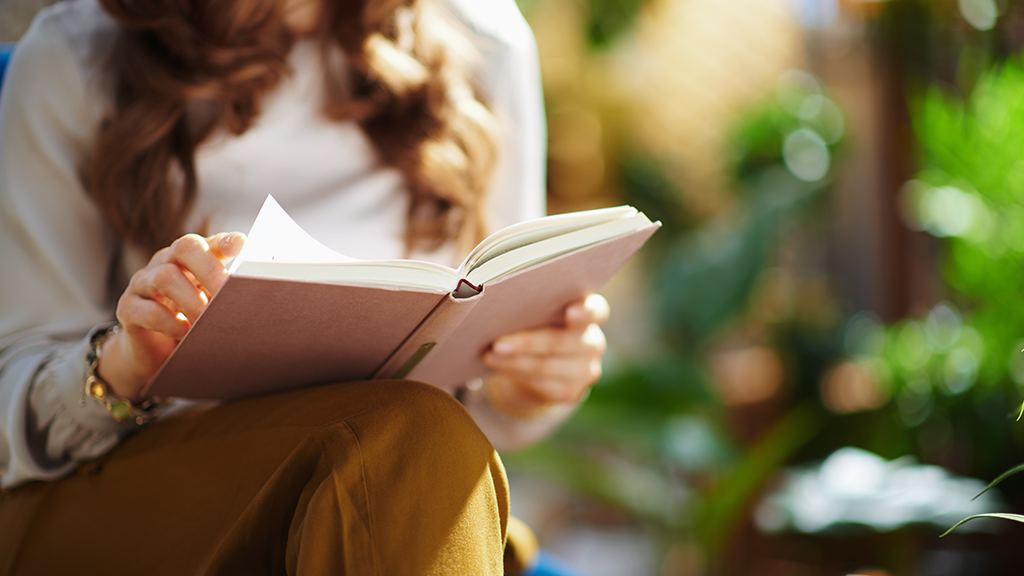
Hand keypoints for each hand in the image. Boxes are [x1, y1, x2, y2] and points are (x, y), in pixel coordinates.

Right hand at [98, 232, 245, 400]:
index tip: (241, 245)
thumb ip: (227, 291)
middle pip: (184, 249)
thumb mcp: (211, 304)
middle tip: (229, 296)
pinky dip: (169, 322)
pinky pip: (146, 309)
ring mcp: (142, 283)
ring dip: (192, 300)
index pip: (205, 241)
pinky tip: (185, 333)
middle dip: (210, 270)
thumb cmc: (192, 323)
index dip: (222, 242)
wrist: (156, 354)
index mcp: (188, 258)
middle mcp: (164, 263)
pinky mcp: (127, 308)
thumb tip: (254, 289)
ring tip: (208, 320)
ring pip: (165, 277)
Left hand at [481, 294, 608, 417]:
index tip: (570, 312)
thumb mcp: (542, 313)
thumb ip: (534, 308)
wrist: (545, 364)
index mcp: (591, 314)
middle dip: (526, 343)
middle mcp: (593, 342)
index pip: (596, 311)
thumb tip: (501, 309)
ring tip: (489, 355)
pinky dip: (514, 373)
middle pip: (559, 342)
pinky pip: (539, 384)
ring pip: (545, 366)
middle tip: (498, 343)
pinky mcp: (571, 392)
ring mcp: (586, 370)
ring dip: (513, 362)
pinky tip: (497, 366)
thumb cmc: (540, 326)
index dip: (585, 312)